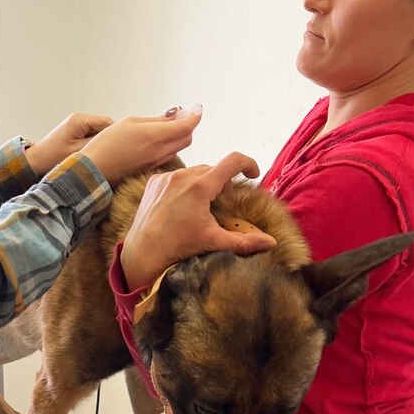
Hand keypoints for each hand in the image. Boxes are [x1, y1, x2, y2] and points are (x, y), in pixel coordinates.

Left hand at [24, 113, 113, 176]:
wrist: (36, 161)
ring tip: (106, 156)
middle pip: (104, 126)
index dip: (117, 134)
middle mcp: (79, 119)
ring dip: (102, 143)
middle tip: (116, 154)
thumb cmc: (53, 157)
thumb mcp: (78, 152)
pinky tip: (97, 155)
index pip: (107, 122)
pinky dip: (96, 144)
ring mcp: (77, 125)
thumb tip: (115, 143)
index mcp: (80, 120)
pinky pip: (92, 136)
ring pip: (99, 132)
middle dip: (110, 139)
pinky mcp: (76, 132)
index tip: (122, 148)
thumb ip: (96, 145)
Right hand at [82, 109, 201, 185]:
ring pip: (178, 147)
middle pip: (187, 138)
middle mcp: (159, 151)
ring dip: (178, 135)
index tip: (196, 107)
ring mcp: (155, 162)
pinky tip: (158, 139)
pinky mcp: (150, 169)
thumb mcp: (129, 123)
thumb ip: (155, 120)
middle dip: (188, 125)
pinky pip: (167, 155)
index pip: (187, 126)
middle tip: (181, 114)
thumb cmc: (106, 144)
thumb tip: (173, 115)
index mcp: (155, 136)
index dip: (195, 115)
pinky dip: (169, 145)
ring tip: (168, 125)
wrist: (94, 170)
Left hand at [120, 153, 276, 290]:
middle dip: (222, 183)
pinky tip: (181, 205)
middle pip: (213, 169)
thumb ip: (244, 241)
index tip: (253, 174)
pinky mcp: (154, 181)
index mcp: (200, 187)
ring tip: (201, 205)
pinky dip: (184, 185)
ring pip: (194, 172)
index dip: (248, 164)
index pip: (233, 161)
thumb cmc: (178, 246)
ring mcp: (166, 177)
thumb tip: (270, 243)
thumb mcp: (213, 241)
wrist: (143, 252)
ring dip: (203, 183)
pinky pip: (176, 176)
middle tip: (222, 203)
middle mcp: (183, 176)